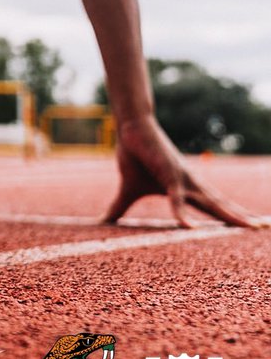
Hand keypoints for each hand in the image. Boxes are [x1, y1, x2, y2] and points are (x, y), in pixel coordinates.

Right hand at [102, 114, 263, 227]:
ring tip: (250, 226)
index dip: (231, 215)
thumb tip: (103, 223)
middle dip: (241, 218)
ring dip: (230, 215)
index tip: (250, 225)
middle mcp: (190, 184)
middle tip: (263, 227)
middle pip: (221, 205)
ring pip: (211, 203)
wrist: (130, 129)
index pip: (213, 206)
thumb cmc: (133, 156)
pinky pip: (177, 199)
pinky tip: (188, 229)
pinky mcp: (169, 175)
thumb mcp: (128, 190)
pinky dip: (182, 215)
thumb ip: (120, 208)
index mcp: (184, 188)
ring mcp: (183, 180)